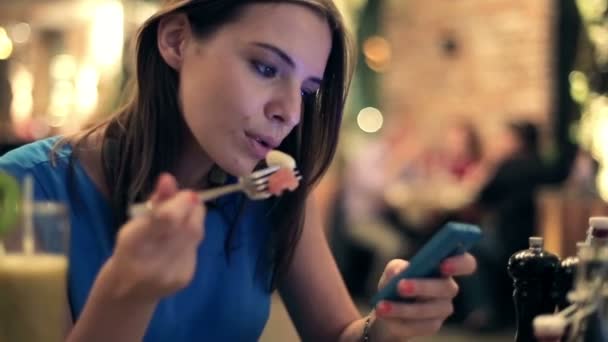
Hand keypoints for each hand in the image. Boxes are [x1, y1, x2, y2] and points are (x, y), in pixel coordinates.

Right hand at [106, 173, 205, 300]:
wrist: (128, 292)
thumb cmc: (128, 251)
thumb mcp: (134, 224)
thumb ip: (154, 202)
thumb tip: (168, 178)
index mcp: (134, 244)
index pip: (167, 219)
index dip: (182, 202)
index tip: (185, 193)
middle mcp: (155, 262)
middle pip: (189, 226)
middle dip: (193, 208)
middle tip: (186, 201)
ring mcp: (173, 272)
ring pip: (196, 235)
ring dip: (194, 221)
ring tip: (182, 219)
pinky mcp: (186, 277)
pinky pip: (196, 247)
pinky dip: (192, 238)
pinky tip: (181, 240)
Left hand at [369, 254, 476, 340]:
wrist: (386, 309)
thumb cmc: (394, 283)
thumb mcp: (392, 271)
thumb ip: (397, 267)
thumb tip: (401, 272)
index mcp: (444, 268)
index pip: (466, 263)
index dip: (460, 263)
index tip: (444, 264)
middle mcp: (448, 288)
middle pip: (447, 288)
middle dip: (423, 287)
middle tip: (401, 286)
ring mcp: (443, 309)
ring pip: (429, 310)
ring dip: (403, 308)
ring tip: (382, 305)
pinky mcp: (433, 325)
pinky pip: (420, 325)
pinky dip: (399, 319)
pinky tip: (384, 314)